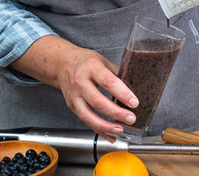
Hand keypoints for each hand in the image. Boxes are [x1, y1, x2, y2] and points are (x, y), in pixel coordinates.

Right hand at [11, 35, 138, 141]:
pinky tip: (110, 136)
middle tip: (131, 118)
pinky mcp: (72, 106)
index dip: (122, 93)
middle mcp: (80, 82)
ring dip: (106, 126)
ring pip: (88, 115)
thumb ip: (118, 75)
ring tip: (120, 130)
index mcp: (92, 67)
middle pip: (98, 101)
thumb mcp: (103, 61)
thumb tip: (135, 89)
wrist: (63, 64)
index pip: (108, 82)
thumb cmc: (86, 62)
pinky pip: (85, 121)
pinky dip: (99, 130)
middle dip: (116, 113)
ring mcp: (74, 95)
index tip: (134, 102)